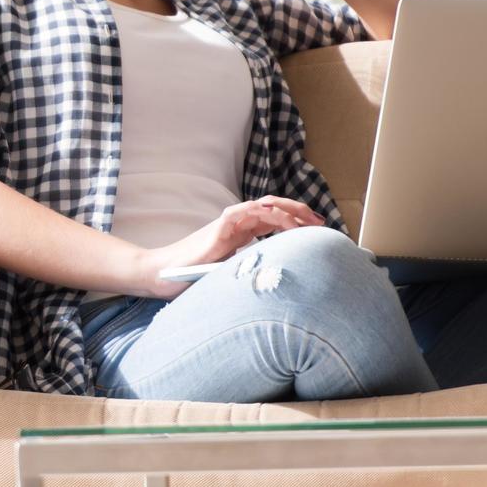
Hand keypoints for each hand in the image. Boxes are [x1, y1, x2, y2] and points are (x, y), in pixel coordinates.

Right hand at [134, 196, 325, 297]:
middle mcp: (237, 223)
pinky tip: (287, 223)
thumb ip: (251, 269)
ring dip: (291, 211)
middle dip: (301, 212)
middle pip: (275, 208)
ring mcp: (229, 222)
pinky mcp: (221, 226)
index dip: (297, 222)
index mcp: (241, 232)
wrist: (164, 274)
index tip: (317, 231)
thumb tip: (280, 281)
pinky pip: (249, 212)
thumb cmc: (193, 277)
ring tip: (310, 221)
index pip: (274, 219)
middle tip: (321, 223)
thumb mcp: (231, 274)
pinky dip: (270, 214)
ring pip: (266, 205)